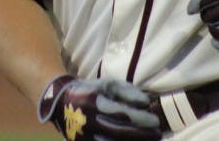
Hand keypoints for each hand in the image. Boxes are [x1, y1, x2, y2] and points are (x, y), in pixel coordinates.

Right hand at [37, 75, 160, 139]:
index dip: (140, 118)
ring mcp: (84, 135)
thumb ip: (128, 92)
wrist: (61, 102)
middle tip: (158, 134)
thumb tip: (146, 103)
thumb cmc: (91, 90)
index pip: (121, 113)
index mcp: (94, 101)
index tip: (155, 121)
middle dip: (141, 135)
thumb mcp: (107, 84)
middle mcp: (88, 119)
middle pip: (119, 131)